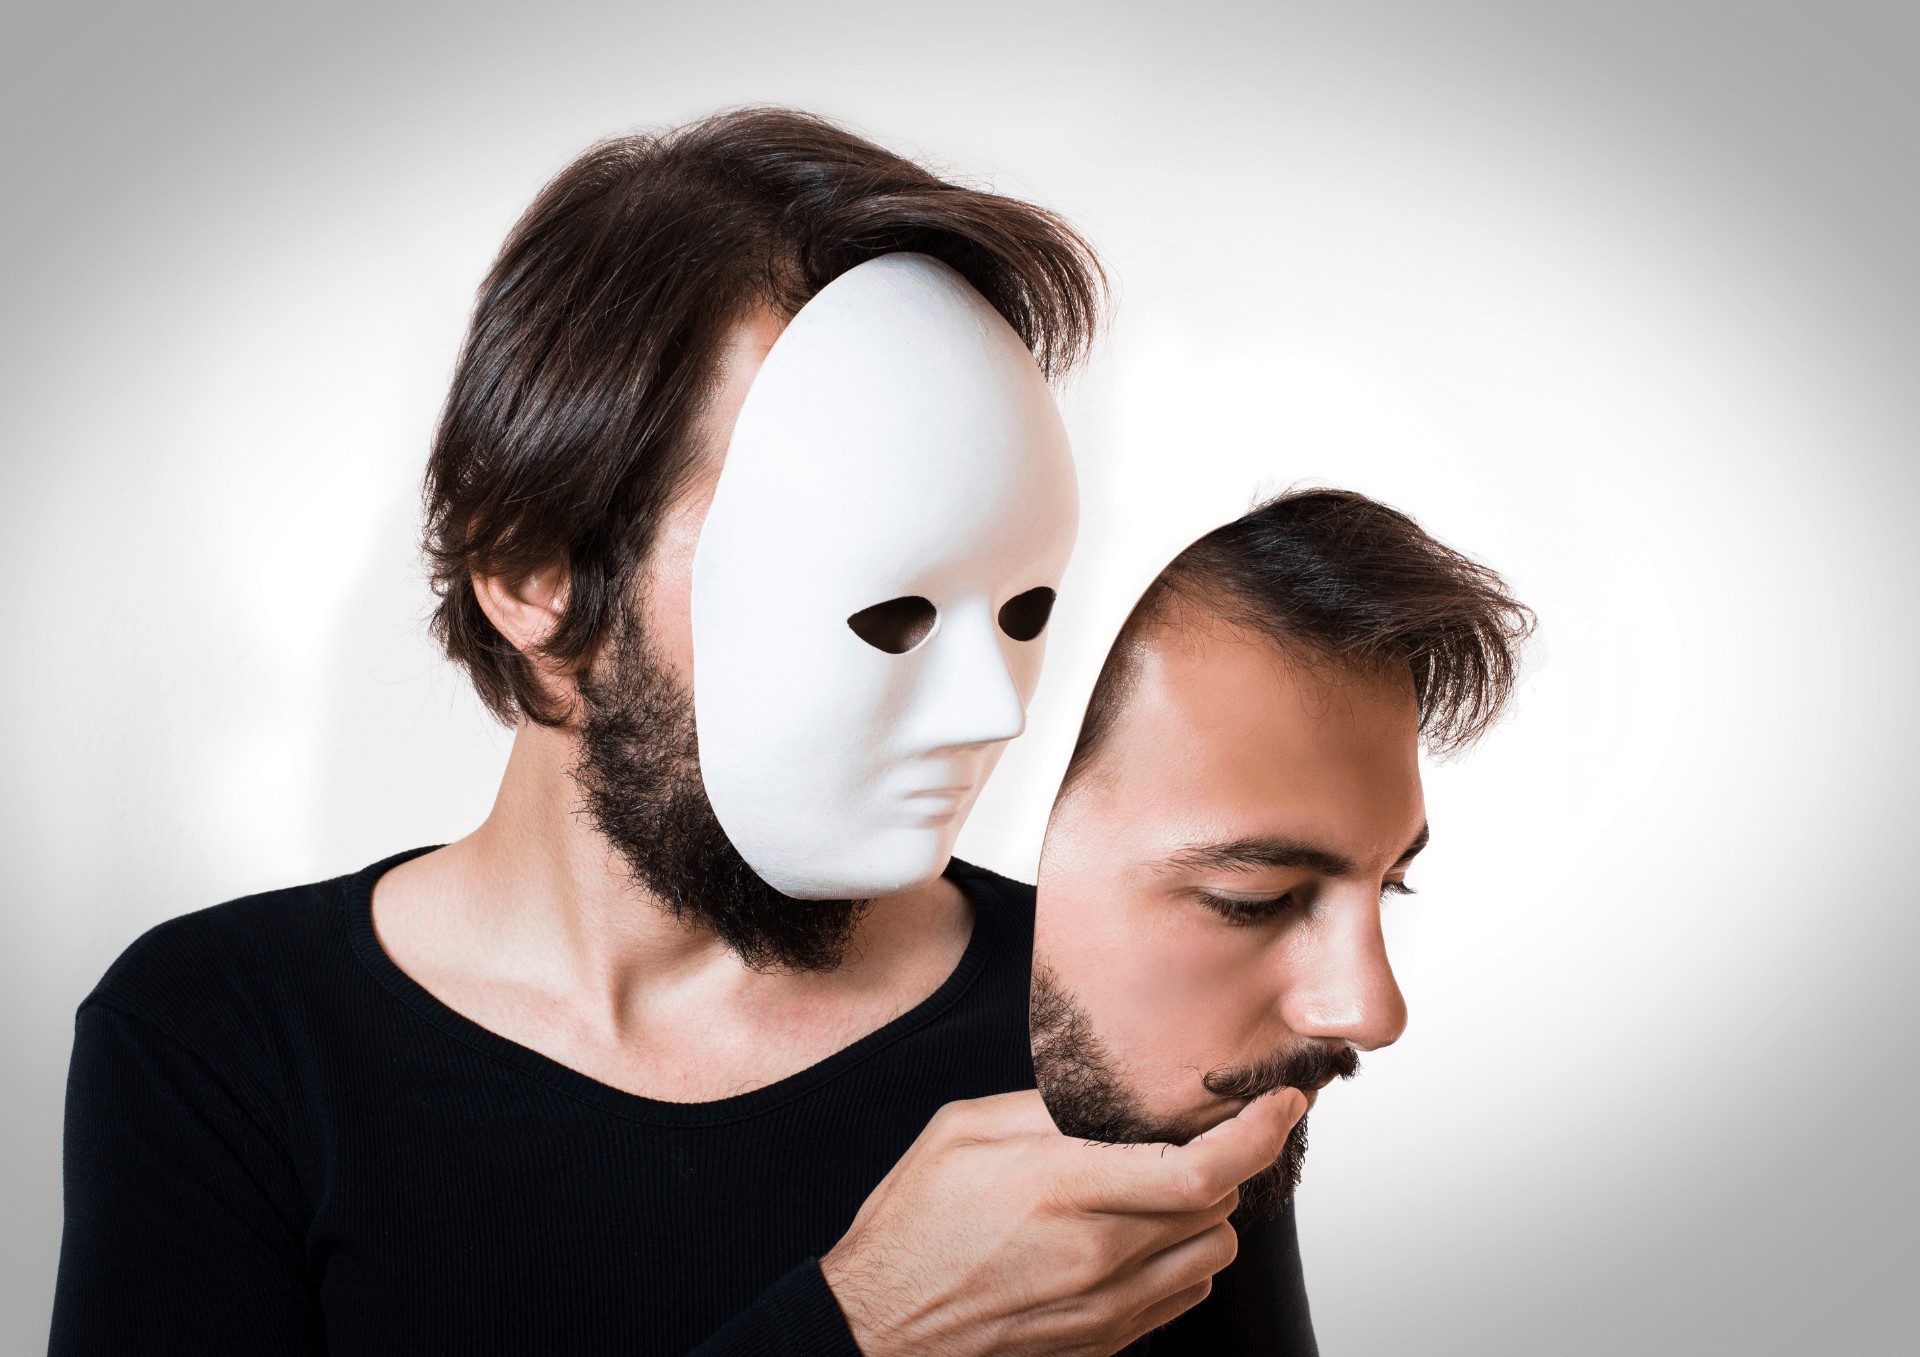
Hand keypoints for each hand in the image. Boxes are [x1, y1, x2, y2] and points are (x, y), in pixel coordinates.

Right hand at [819, 1087, 1307, 1356]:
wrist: (877, 1330)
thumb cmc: (910, 1227)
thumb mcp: (961, 1132)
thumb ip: (1045, 1108)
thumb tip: (1112, 1092)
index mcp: (1061, 1191)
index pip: (1201, 1171)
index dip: (1259, 1133)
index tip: (1282, 1101)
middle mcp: (1096, 1257)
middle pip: (1219, 1208)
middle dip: (1225, 1160)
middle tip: (1203, 1129)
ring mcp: (1104, 1308)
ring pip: (1212, 1253)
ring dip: (1205, 1212)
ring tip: (1160, 1183)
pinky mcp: (1104, 1341)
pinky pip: (1182, 1295)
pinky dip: (1181, 1256)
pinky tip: (1138, 1232)